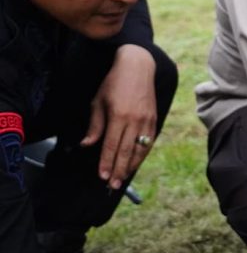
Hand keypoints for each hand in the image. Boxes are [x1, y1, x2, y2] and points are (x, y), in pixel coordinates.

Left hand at [81, 44, 156, 189]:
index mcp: (118, 115)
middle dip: (119, 169)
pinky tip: (136, 163)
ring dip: (131, 166)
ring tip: (123, 178)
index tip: (102, 175)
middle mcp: (135, 120)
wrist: (138, 67)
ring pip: (140, 150)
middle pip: (126, 151)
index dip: (106, 162)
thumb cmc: (114, 83)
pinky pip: (149, 142)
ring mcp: (147, 121)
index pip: (111, 145)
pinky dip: (142, 155)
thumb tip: (87, 144)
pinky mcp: (154, 119)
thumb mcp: (98, 102)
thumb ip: (95, 125)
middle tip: (112, 185)